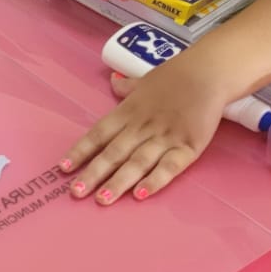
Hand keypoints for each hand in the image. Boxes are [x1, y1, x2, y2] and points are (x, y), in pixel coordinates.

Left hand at [58, 66, 224, 203]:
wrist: (208, 72)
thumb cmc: (175, 77)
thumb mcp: (144, 80)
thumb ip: (126, 88)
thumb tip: (113, 81)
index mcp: (128, 112)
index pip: (98, 134)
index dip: (80, 152)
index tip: (63, 169)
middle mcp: (142, 126)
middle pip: (114, 152)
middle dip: (94, 173)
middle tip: (76, 192)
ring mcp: (165, 137)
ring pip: (137, 162)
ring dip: (119, 181)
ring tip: (103, 199)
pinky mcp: (189, 146)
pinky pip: (169, 167)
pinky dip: (154, 181)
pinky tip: (140, 195)